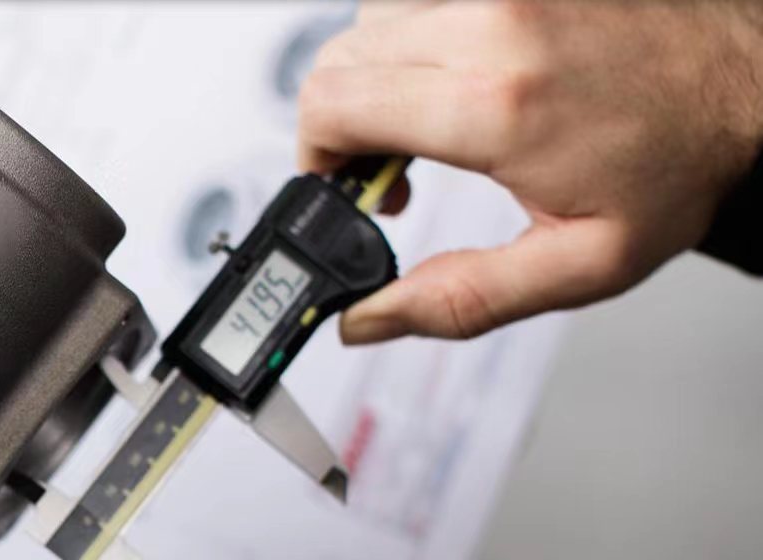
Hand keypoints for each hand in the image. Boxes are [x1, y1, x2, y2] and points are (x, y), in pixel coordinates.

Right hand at [299, 1, 762, 342]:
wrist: (743, 75)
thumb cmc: (674, 160)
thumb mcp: (581, 262)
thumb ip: (463, 300)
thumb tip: (369, 318)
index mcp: (494, 107)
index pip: (332, 107)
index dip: (317, 158)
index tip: (350, 190)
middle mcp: (486, 28)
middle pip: (334, 64)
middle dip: (338, 125)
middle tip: (388, 168)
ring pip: (366, 26)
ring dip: (373, 80)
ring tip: (424, 121)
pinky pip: (411, 2)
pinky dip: (408, 44)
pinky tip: (447, 77)